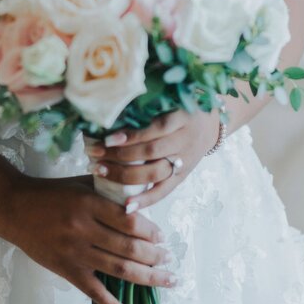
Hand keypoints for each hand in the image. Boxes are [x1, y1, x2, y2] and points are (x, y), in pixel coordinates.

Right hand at [2, 174, 176, 303]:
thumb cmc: (52, 193)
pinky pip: (95, 294)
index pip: (129, 221)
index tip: (162, 236)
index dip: (150, 231)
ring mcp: (76, 253)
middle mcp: (84, 229)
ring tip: (166, 278)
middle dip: (154, 255)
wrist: (15, 208)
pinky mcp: (68, 271)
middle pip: (129, 247)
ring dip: (147, 276)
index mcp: (89, 203)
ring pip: (119, 269)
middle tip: (168, 258)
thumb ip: (109, 191)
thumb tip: (141, 200)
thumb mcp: (82, 184)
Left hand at [84, 108, 220, 209]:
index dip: (131, 135)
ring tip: (99, 171)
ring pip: (155, 172)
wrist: (210, 123)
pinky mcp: (183, 176)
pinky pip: (164, 191)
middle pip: (151, 152)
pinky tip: (126, 206)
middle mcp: (185, 139)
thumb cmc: (180, 106)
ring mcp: (185, 160)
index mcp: (182, 116)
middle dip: (119, 155)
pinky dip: (145, 200)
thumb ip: (147, 103)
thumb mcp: (170, 98)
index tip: (107, 138)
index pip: (155, 128)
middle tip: (93, 154)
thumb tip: (110, 109)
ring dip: (124, 175)